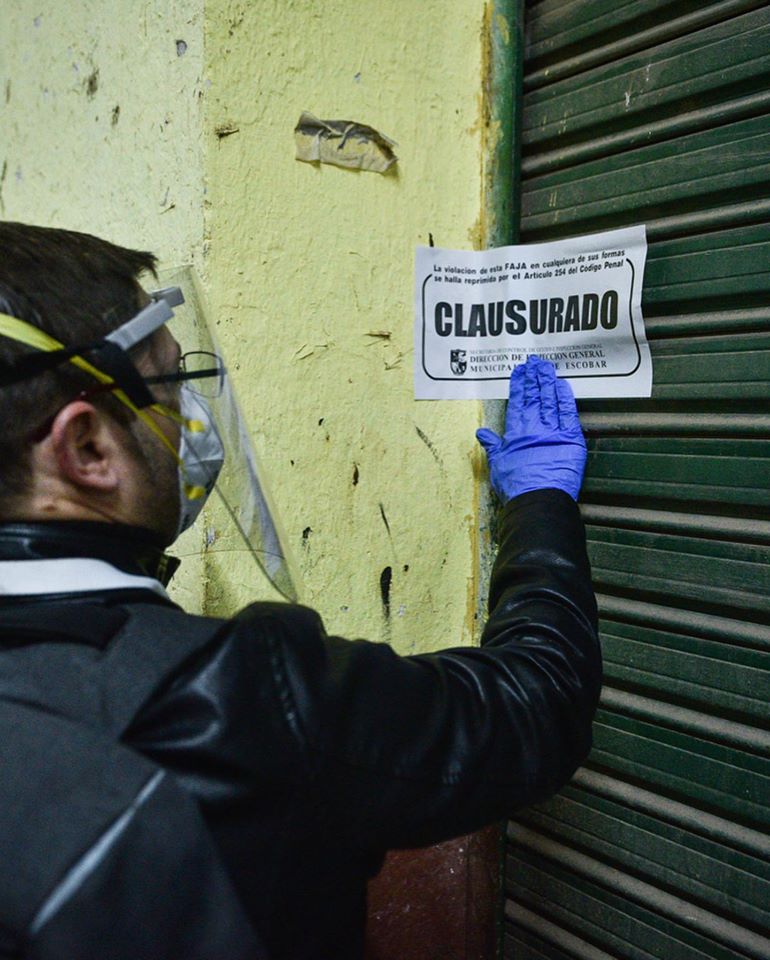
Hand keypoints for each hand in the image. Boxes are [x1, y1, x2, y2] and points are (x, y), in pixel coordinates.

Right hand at [476, 355, 586, 501]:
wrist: (537, 499)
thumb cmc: (515, 486)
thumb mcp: (498, 465)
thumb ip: (493, 446)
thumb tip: (481, 433)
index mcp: (516, 433)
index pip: (518, 403)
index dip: (519, 385)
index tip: (520, 372)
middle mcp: (534, 428)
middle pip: (535, 397)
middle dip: (534, 378)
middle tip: (534, 363)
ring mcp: (554, 432)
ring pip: (551, 401)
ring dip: (549, 382)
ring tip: (547, 368)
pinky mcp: (571, 439)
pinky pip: (569, 414)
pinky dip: (566, 398)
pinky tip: (563, 385)